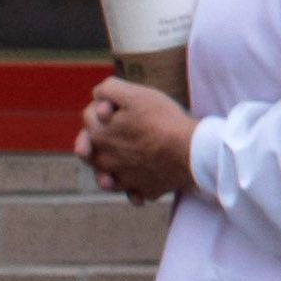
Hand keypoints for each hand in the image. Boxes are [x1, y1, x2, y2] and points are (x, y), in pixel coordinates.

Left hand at [73, 75, 190, 205]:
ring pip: (106, 174)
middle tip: (115, 134)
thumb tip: (98, 95)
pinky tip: (140, 187)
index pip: (89, 115)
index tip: (118, 105)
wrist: (191, 151)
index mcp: (97, 134)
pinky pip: (132, 191)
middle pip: (91, 148)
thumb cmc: (164, 120)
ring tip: (120, 164)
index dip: (103, 106)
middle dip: (97, 140)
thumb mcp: (136, 94)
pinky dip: (133, 190)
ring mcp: (122, 178)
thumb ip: (109, 89)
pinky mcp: (142, 189)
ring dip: (107, 169)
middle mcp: (103, 159)